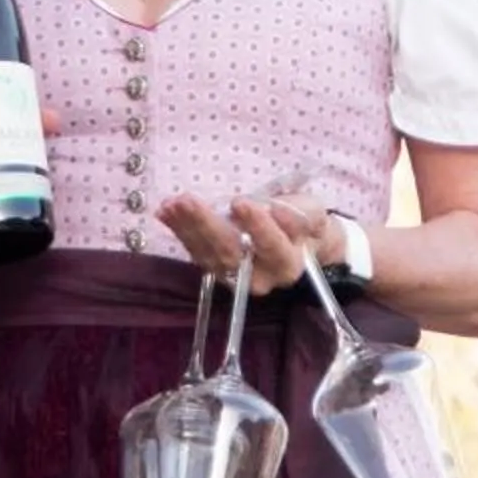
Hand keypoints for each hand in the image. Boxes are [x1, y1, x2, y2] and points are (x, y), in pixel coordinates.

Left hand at [155, 191, 329, 287]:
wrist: (295, 244)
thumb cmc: (303, 225)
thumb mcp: (313, 214)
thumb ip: (302, 214)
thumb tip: (277, 211)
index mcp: (287, 264)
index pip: (272, 247)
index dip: (257, 226)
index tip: (241, 202)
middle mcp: (258, 277)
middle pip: (231, 253)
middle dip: (207, 225)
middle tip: (189, 200)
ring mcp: (232, 275)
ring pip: (207, 253)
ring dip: (186, 227)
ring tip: (172, 203)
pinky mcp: (213, 267)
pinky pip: (193, 250)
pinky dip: (177, 230)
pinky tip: (164, 211)